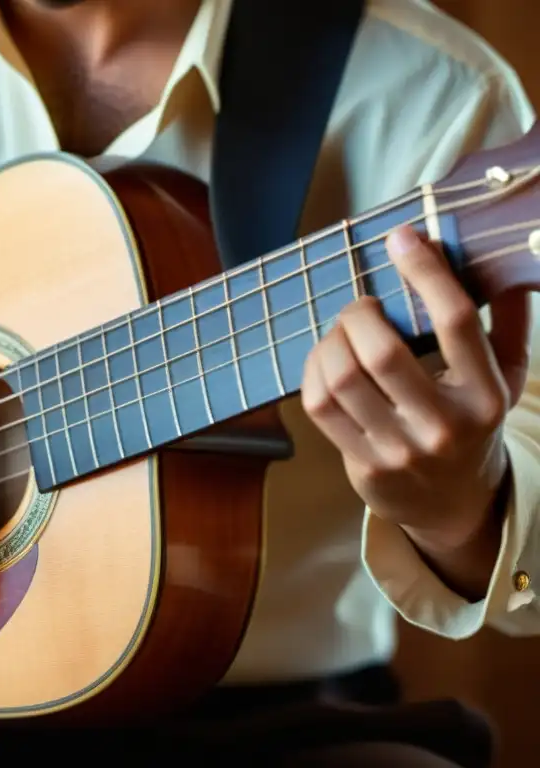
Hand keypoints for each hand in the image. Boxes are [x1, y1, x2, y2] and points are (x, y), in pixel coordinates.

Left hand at [301, 225, 531, 553]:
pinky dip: (313, 370)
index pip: (455, 322)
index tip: (402, 238)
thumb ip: (508, 321)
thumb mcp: (505, 376)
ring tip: (341, 333)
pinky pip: (319, 404)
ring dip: (330, 340)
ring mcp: (399, 448)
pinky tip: (325, 361)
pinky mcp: (362, 463)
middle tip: (361, 307)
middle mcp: (444, 424)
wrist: (453, 503)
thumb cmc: (473, 424)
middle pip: (382, 352)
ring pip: (342, 377)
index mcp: (486, 395)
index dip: (424, 272)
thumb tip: (503, 260)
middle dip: (358, 314)